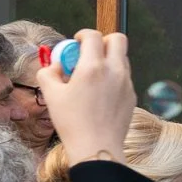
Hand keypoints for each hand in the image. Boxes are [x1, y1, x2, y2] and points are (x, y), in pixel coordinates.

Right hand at [37, 30, 135, 165]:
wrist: (97, 146)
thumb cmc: (72, 121)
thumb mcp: (50, 94)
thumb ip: (49, 72)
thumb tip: (56, 65)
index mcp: (93, 67)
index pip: (93, 35)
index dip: (82, 34)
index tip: (76, 42)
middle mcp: (114, 71)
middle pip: (118, 39)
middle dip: (102, 41)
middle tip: (88, 54)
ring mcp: (127, 83)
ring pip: (122, 58)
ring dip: (108, 59)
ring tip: (91, 76)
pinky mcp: (132, 95)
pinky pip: (124, 77)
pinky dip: (113, 76)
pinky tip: (100, 93)